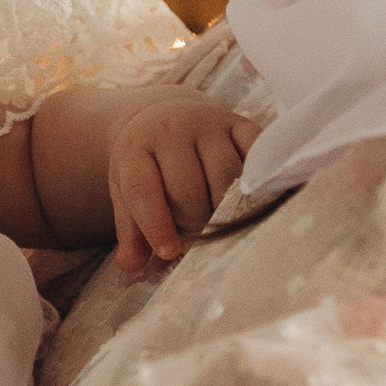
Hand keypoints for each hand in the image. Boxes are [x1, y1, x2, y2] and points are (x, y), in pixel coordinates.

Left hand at [107, 90, 259, 275]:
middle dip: (193, 221)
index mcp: (135, 148)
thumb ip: (131, 233)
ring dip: (225, 207)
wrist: (166, 117)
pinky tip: (251, 199)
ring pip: (225, 176)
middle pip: (188, 189)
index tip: (168, 252)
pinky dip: (257, 179)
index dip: (156, 226)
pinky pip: (256, 153)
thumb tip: (131, 268)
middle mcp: (171, 129)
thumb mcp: (128, 194)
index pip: (142, 190)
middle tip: (196, 232)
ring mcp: (208, 124)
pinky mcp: (240, 123)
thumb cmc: (148, 167)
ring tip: (219, 218)